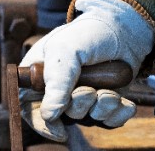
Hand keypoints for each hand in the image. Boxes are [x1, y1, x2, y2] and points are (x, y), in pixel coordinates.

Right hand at [18, 0, 152, 141]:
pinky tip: (124, 101)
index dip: (41, 122)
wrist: (123, 29)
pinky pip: (110, 120)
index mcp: (40, 75)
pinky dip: (118, 113)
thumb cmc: (88, 33)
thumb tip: (49, 114)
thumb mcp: (65, 49)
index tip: (58, 126)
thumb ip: (56, 81)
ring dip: (100, 107)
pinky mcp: (106, 103)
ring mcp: (84, 98)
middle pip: (61, 116)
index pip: (30, 108)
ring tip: (109, 91)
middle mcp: (60, 90)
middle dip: (78, 106)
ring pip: (88, 119)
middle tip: (89, 91)